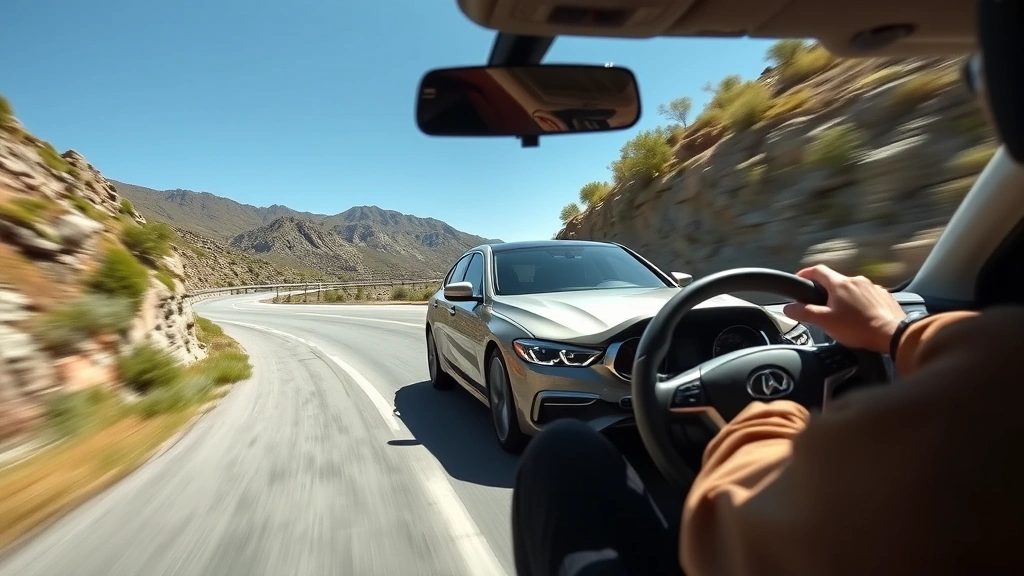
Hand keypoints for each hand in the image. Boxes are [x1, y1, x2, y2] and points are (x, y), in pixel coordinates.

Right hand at [783, 265, 906, 352]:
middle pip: (835, 280)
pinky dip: (860, 304)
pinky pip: (867, 296)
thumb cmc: (859, 328)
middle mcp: (857, 280)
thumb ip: (804, 313)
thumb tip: (788, 308)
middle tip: (820, 305)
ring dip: (844, 298)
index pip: (817, 270)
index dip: (805, 273)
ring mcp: (873, 287)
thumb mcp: (825, 322)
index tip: (799, 278)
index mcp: (840, 284)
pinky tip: (860, 318)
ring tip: (842, 316)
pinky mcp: (884, 296)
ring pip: (852, 289)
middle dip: (825, 291)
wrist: (894, 334)